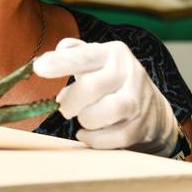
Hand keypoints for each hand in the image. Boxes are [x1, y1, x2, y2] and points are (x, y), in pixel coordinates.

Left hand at [33, 38, 178, 155]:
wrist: (152, 109)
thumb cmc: (110, 80)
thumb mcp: (95, 59)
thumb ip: (72, 52)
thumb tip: (50, 56)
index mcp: (112, 52)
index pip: (84, 55)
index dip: (60, 62)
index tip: (38, 68)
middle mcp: (128, 72)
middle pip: (90, 88)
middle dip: (69, 101)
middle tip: (62, 106)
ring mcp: (138, 100)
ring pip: (102, 113)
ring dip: (84, 119)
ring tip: (83, 116)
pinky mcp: (140, 126)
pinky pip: (110, 138)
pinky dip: (93, 139)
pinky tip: (88, 133)